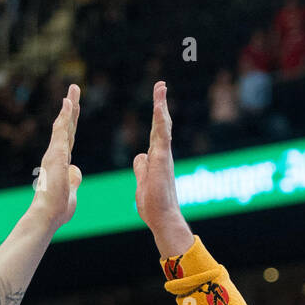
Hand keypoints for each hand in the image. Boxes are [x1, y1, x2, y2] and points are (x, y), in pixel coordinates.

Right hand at [28, 84, 81, 231]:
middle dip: (71, 108)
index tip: (74, 109)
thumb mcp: (71, 192)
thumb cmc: (57, 210)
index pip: (69, 139)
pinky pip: (61, 131)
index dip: (72, 124)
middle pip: (67, 127)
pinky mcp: (56, 154)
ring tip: (74, 88)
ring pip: (64, 124)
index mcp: (60, 163)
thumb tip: (77, 171)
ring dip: (69, 106)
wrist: (47, 215)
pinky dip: (65, 115)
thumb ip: (74, 180)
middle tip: (74, 89)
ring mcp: (55, 154)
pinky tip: (68, 102)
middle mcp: (55, 155)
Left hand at [133, 81, 191, 256]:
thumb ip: (142, 168)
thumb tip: (140, 157)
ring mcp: (164, 156)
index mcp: (156, 159)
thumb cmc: (153, 205)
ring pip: (163, 126)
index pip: (155, 133)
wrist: (162, 218)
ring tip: (160, 88)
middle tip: (161, 86)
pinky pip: (162, 136)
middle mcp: (162, 154)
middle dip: (161, 105)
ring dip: (161, 106)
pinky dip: (161, 121)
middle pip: (161, 125)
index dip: (156, 117)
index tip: (156, 103)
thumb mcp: (142, 182)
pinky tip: (159, 107)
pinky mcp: (162, 160)